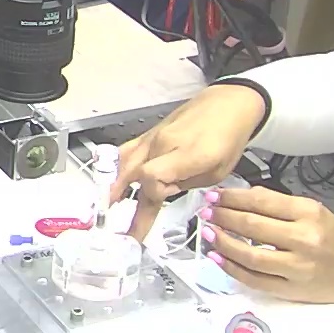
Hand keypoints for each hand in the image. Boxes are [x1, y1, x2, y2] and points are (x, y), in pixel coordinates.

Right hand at [112, 84, 265, 240]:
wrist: (229, 103)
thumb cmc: (228, 138)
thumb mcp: (218, 172)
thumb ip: (186, 184)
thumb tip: (163, 193)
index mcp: (187, 154)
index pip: (153, 179)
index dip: (151, 199)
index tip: (149, 219)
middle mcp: (164, 143)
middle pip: (133, 173)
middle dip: (124, 203)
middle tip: (117, 228)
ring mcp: (153, 136)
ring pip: (124, 162)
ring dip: (113, 186)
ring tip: (104, 208)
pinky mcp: (149, 133)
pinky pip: (125, 150)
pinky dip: (114, 167)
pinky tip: (108, 181)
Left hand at [198, 186, 333, 316]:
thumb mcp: (316, 211)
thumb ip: (281, 206)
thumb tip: (244, 198)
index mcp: (310, 213)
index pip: (262, 201)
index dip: (233, 197)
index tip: (215, 195)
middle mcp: (304, 238)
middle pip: (252, 225)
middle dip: (223, 216)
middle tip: (206, 211)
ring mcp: (297, 266)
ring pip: (249, 254)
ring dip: (223, 242)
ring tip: (208, 231)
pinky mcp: (291, 289)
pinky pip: (254, 279)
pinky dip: (232, 268)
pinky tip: (219, 257)